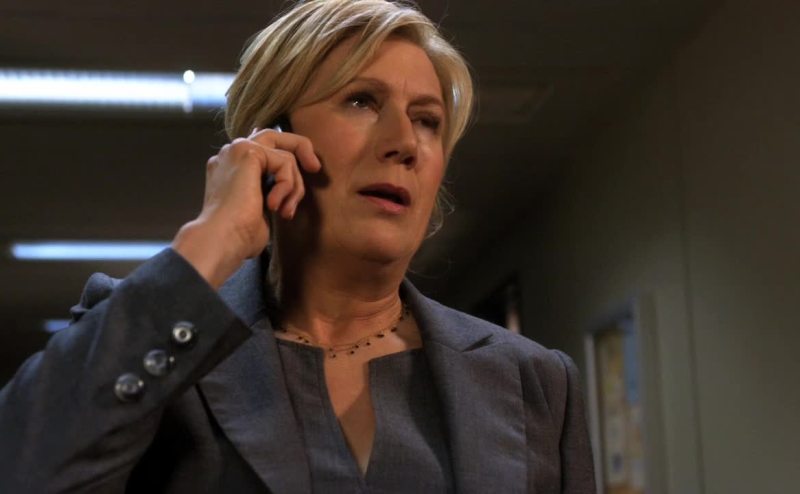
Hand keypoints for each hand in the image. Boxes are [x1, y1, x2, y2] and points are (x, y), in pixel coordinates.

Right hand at [172, 128, 321, 287]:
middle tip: (315, 168)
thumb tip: (290, 184)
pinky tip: (274, 206)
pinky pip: (285, 162)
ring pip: (285, 155)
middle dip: (301, 148)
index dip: (288, 153)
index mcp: (231, 167)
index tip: (308, 171)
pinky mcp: (248, 152)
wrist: (221, 240)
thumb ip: (272, 190)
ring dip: (294, 186)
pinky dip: (287, 186)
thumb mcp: (261, 210)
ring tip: (285, 211)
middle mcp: (231, 153)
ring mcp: (237, 150)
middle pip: (275, 137)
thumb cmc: (239, 235)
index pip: (263, 147)